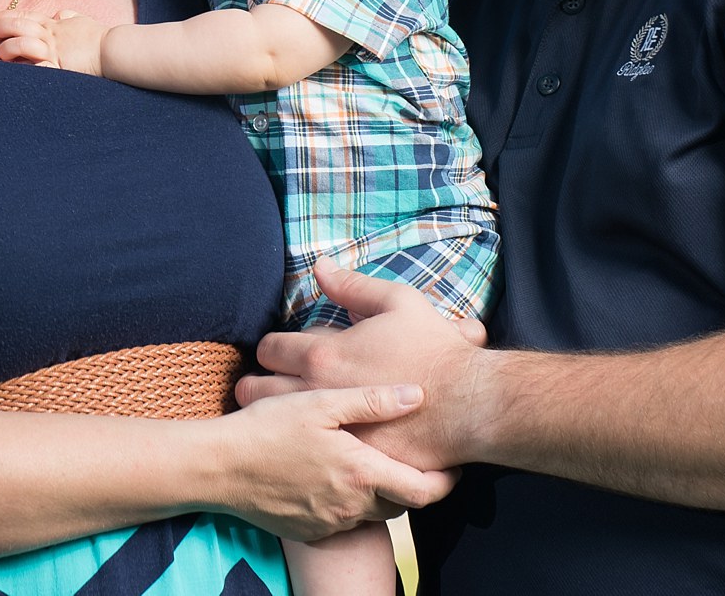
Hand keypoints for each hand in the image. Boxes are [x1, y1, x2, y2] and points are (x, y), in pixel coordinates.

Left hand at [0, 8, 109, 74]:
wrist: (114, 50)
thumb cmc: (98, 38)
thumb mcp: (82, 22)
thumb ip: (68, 18)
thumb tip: (61, 14)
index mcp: (53, 25)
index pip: (23, 15)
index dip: (2, 16)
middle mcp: (50, 36)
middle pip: (18, 26)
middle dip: (0, 27)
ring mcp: (54, 52)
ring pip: (22, 44)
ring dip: (9, 49)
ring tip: (4, 56)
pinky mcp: (59, 69)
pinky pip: (38, 68)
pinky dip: (27, 70)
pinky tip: (16, 72)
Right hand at [215, 383, 456, 540]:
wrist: (218, 469)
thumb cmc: (267, 429)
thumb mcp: (320, 403)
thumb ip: (372, 400)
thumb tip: (418, 394)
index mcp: (361, 472)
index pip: (425, 491)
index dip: (446, 482)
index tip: (453, 467)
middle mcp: (352, 506)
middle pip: (402, 504)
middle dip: (412, 485)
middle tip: (411, 458)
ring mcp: (330, 523)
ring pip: (372, 512)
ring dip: (378, 493)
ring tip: (369, 463)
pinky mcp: (310, 532)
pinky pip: (342, 520)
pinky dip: (348, 502)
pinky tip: (332, 477)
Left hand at [236, 263, 494, 471]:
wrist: (470, 404)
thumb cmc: (436, 350)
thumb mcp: (398, 302)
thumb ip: (354, 285)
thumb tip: (321, 266)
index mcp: (322, 354)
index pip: (269, 349)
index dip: (271, 350)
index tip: (279, 354)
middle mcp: (316, 392)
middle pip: (256, 390)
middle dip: (255, 385)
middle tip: (263, 387)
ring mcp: (329, 430)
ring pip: (274, 425)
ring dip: (269, 417)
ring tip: (277, 416)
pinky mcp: (347, 458)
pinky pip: (306, 452)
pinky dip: (300, 445)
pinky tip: (306, 442)